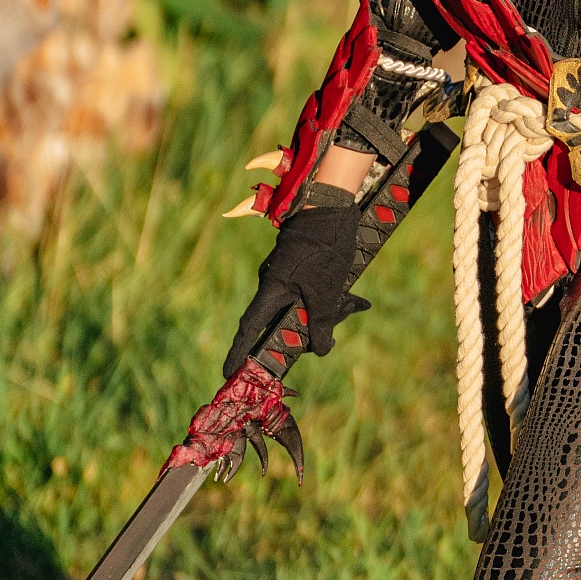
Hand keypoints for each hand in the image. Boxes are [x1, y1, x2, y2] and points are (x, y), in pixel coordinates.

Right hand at [223, 186, 369, 375]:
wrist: (331, 206)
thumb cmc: (324, 247)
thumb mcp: (326, 290)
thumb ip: (322, 322)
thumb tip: (321, 350)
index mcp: (271, 291)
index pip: (250, 330)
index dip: (239, 353)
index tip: (228, 373)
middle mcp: (273, 285)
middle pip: (279, 323)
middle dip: (301, 337)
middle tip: (322, 342)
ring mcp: (286, 276)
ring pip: (300, 308)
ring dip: (322, 315)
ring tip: (351, 305)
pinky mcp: (300, 269)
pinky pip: (309, 295)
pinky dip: (327, 301)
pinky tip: (352, 300)